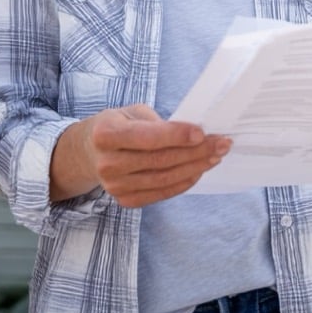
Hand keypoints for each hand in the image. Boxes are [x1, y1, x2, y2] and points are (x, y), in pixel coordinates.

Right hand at [51, 103, 229, 207]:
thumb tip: (193, 133)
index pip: (147, 137)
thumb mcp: (132, 112)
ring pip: (165, 178)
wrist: (89, 152)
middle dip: (197, 151)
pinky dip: (184, 182)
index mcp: (106, 134)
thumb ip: (158, 122)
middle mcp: (108, 163)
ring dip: (196, 167)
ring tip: (216, 155)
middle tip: (222, 143)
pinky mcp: (124, 200)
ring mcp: (115, 185)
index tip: (202, 132)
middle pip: (161, 159)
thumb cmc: (117, 125)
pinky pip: (161, 193)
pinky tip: (200, 170)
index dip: (177, 135)